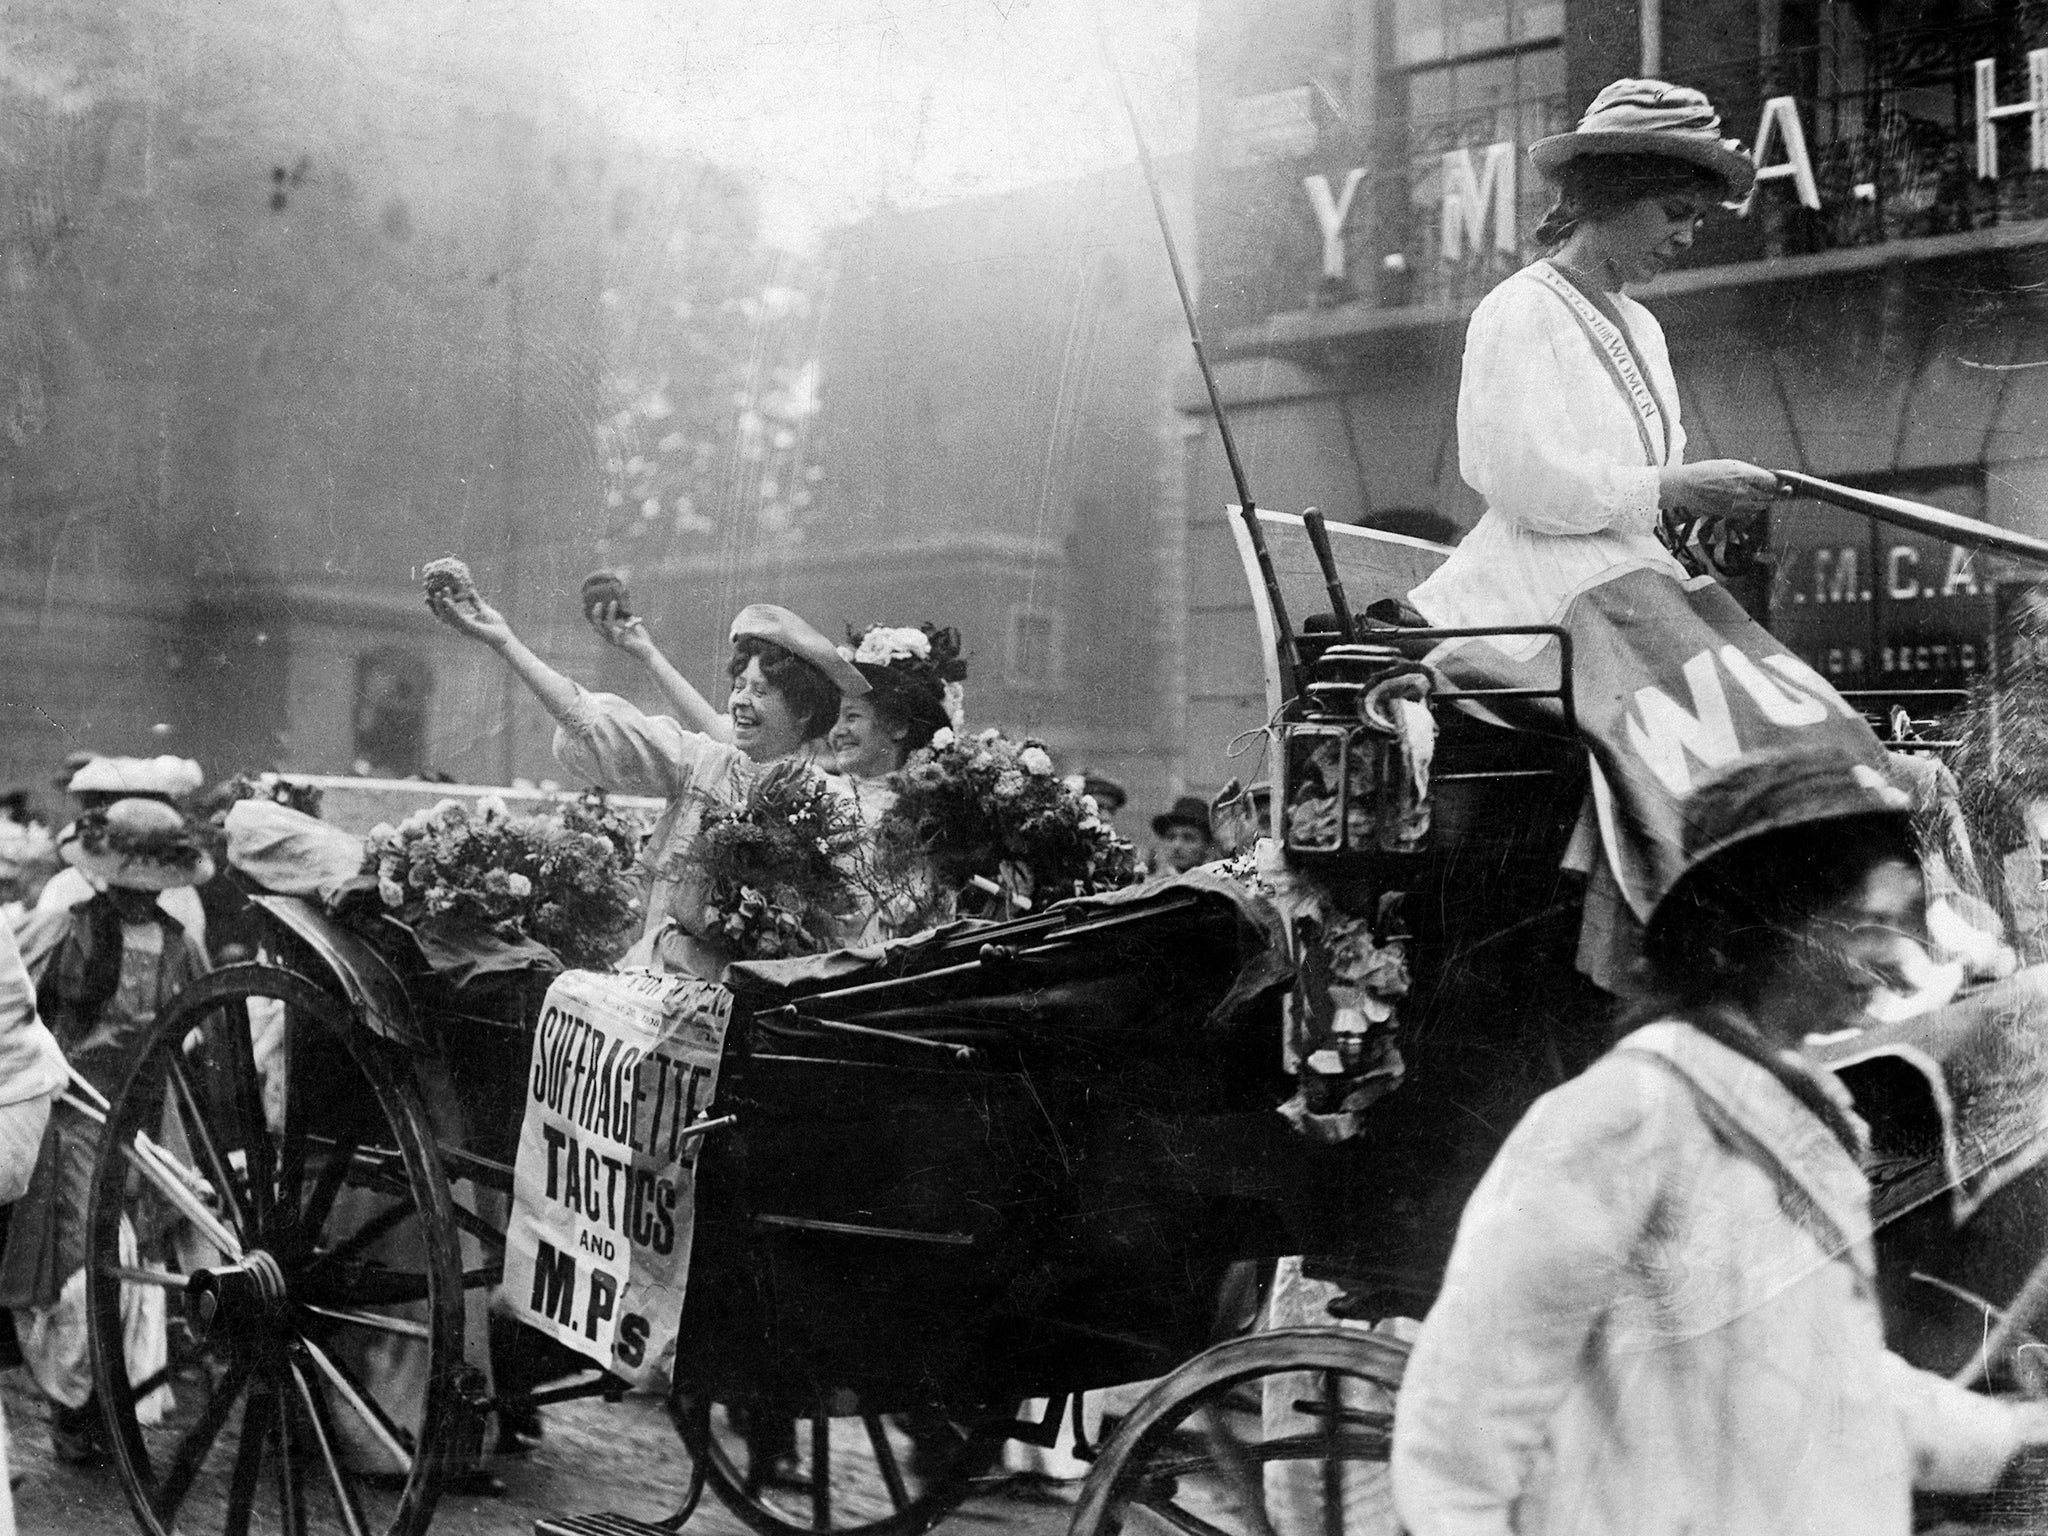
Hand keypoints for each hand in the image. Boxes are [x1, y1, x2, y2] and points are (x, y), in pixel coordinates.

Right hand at [428, 587, 513, 649]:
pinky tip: (447, 600)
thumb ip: (475, 600)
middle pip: (442, 616)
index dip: (435, 606)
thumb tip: (470, 589)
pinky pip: (457, 617)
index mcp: (461, 621)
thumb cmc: (495, 624)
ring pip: (447, 616)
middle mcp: (460, 625)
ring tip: (439, 592)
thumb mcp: (483, 609)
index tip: (429, 595)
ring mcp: (463, 627)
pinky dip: (451, 608)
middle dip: (434, 605)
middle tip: (430, 593)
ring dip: (442, 604)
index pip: (444, 614)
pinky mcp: (469, 627)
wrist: (504, 635)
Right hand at [586, 600, 654, 658]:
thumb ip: (626, 616)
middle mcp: (611, 638)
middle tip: (599, 602)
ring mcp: (616, 641)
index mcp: (610, 633)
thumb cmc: (640, 638)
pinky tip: (638, 620)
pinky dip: (631, 624)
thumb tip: (624, 603)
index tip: (584, 605)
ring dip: (610, 613)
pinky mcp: (624, 644)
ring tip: (614, 602)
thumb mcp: (632, 624)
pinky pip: (624, 632)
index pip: (597, 624)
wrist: (648, 652)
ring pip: (608, 626)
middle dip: (596, 614)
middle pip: (598, 626)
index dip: (590, 615)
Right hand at [1658, 459, 1781, 521]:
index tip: (1785, 483)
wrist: (1687, 487)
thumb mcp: (1731, 464)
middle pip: (1770, 496)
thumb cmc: (1707, 472)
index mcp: (1744, 475)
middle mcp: (1742, 491)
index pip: (1772, 481)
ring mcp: (1736, 504)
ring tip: (1766, 496)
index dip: (1780, 482)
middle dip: (1778, 493)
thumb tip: (1768, 479)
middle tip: (1785, 492)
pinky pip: (1749, 513)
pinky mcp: (1731, 513)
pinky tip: (1750, 502)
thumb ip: (1751, 472)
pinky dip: (1753, 508)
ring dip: (1766, 501)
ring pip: (1761, 506)